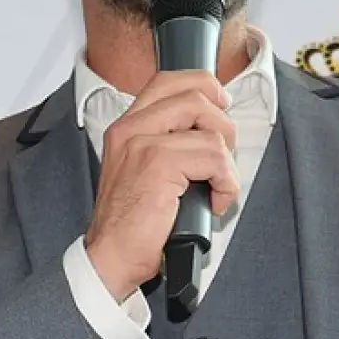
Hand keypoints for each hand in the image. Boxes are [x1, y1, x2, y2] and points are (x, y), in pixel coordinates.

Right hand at [84, 71, 238, 301]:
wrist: (111, 257)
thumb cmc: (133, 221)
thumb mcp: (145, 169)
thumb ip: (170, 141)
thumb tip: (213, 128)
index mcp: (128, 125)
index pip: (169, 81)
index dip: (204, 87)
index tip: (220, 107)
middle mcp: (131, 128)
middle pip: (196, 94)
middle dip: (224, 125)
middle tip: (221, 158)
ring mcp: (143, 143)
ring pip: (212, 129)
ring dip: (227, 162)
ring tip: (217, 185)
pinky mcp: (159, 165)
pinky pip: (215, 158)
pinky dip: (227, 182)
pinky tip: (215, 202)